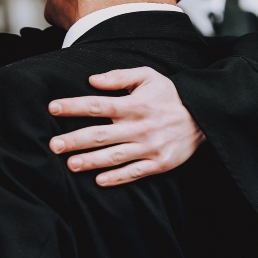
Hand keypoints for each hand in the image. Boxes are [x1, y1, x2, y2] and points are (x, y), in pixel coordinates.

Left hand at [47, 67, 204, 185]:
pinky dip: (117, 178)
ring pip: (114, 156)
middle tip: (53, 145)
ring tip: (70, 164)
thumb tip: (92, 79)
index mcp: (135, 105)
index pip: (98, 105)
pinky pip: (135, 172)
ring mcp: (150, 147)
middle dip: (74, 140)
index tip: (53, 107)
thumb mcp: (148, 77)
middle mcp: (140, 127)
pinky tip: (99, 181)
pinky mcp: (160, 163)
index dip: (74, 106)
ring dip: (91, 161)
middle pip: (101, 135)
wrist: (204, 116)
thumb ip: (119, 77)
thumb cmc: (170, 95)